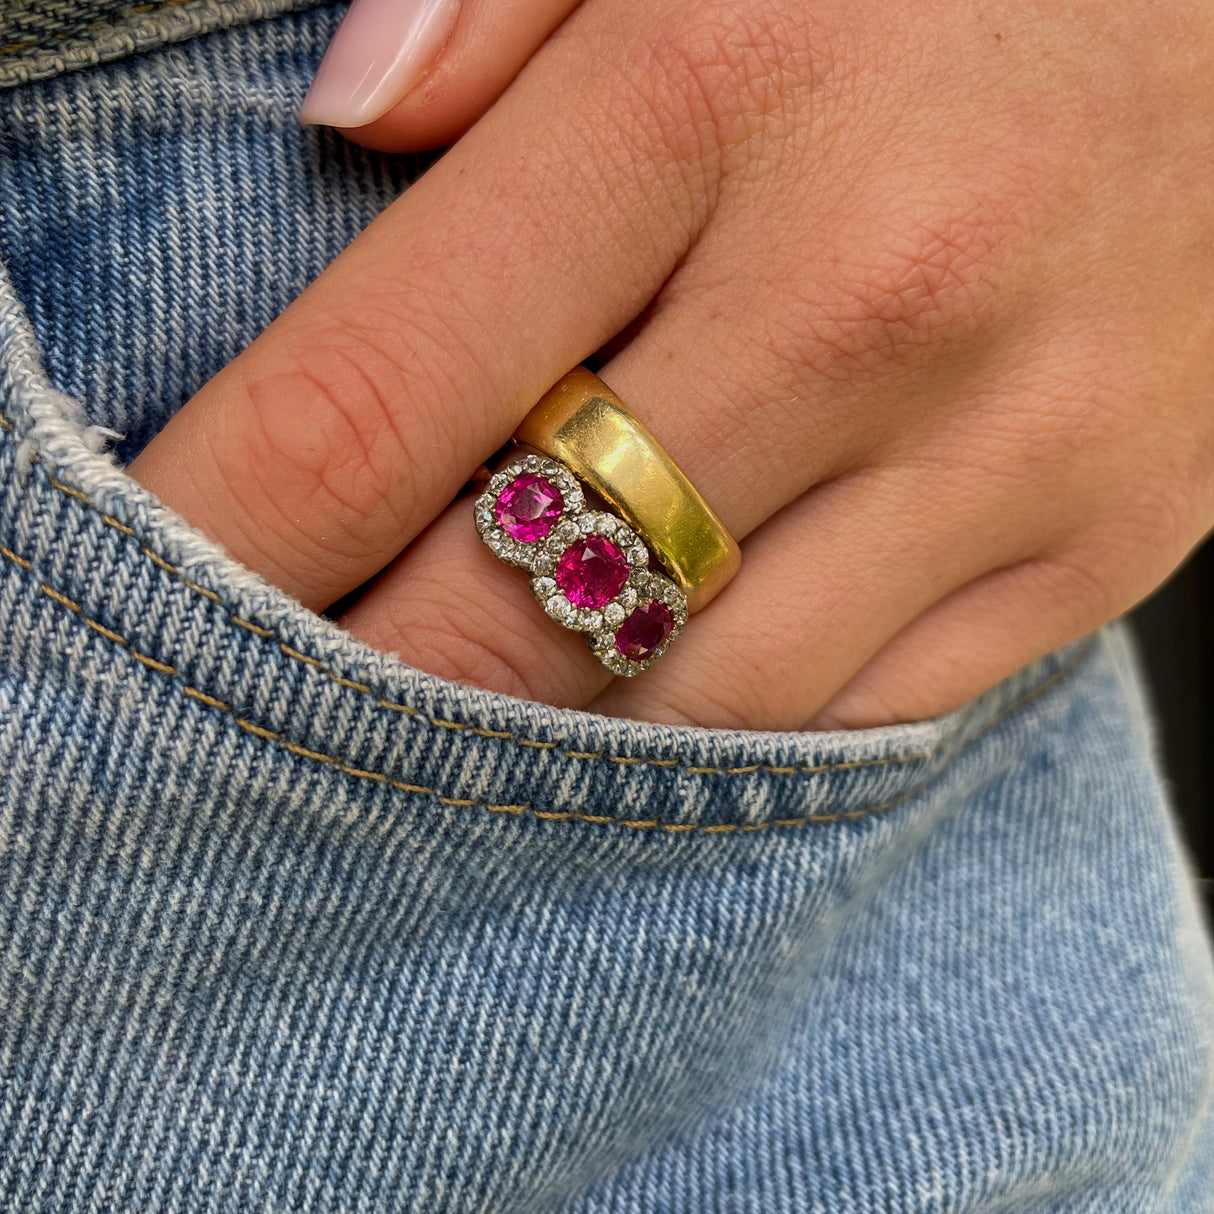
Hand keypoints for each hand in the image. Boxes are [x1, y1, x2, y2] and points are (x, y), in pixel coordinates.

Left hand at [127, 0, 1213, 730]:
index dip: (228, 532)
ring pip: (694, 706)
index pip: (378, 390)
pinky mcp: (1100, 545)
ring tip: (469, 707)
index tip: (157, 597)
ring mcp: (1007, 449)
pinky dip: (732, 722)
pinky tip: (674, 677)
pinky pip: (860, 711)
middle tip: (283, 702)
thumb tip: (348, 115)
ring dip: (551, 733)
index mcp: (724, 88)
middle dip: (367, 684)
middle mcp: (868, 297)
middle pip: (519, 605)